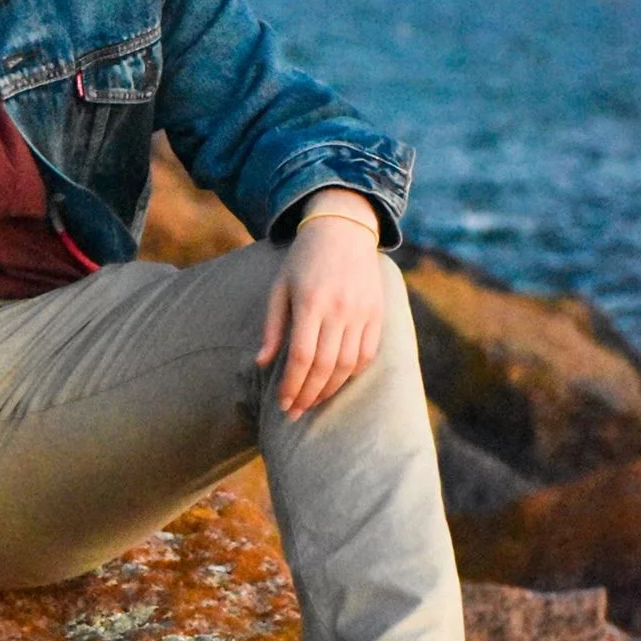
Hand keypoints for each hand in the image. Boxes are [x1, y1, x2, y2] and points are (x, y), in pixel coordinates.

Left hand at [256, 199, 384, 416]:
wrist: (344, 229)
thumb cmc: (304, 260)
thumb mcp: (279, 287)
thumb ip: (273, 327)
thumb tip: (262, 363)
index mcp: (310, 302)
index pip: (301, 357)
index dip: (291, 385)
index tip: (283, 404)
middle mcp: (339, 309)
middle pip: (325, 367)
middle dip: (308, 395)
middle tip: (295, 412)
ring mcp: (362, 312)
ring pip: (348, 366)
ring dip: (329, 390)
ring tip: (313, 402)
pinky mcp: (378, 314)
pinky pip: (368, 354)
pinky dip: (352, 374)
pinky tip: (337, 384)